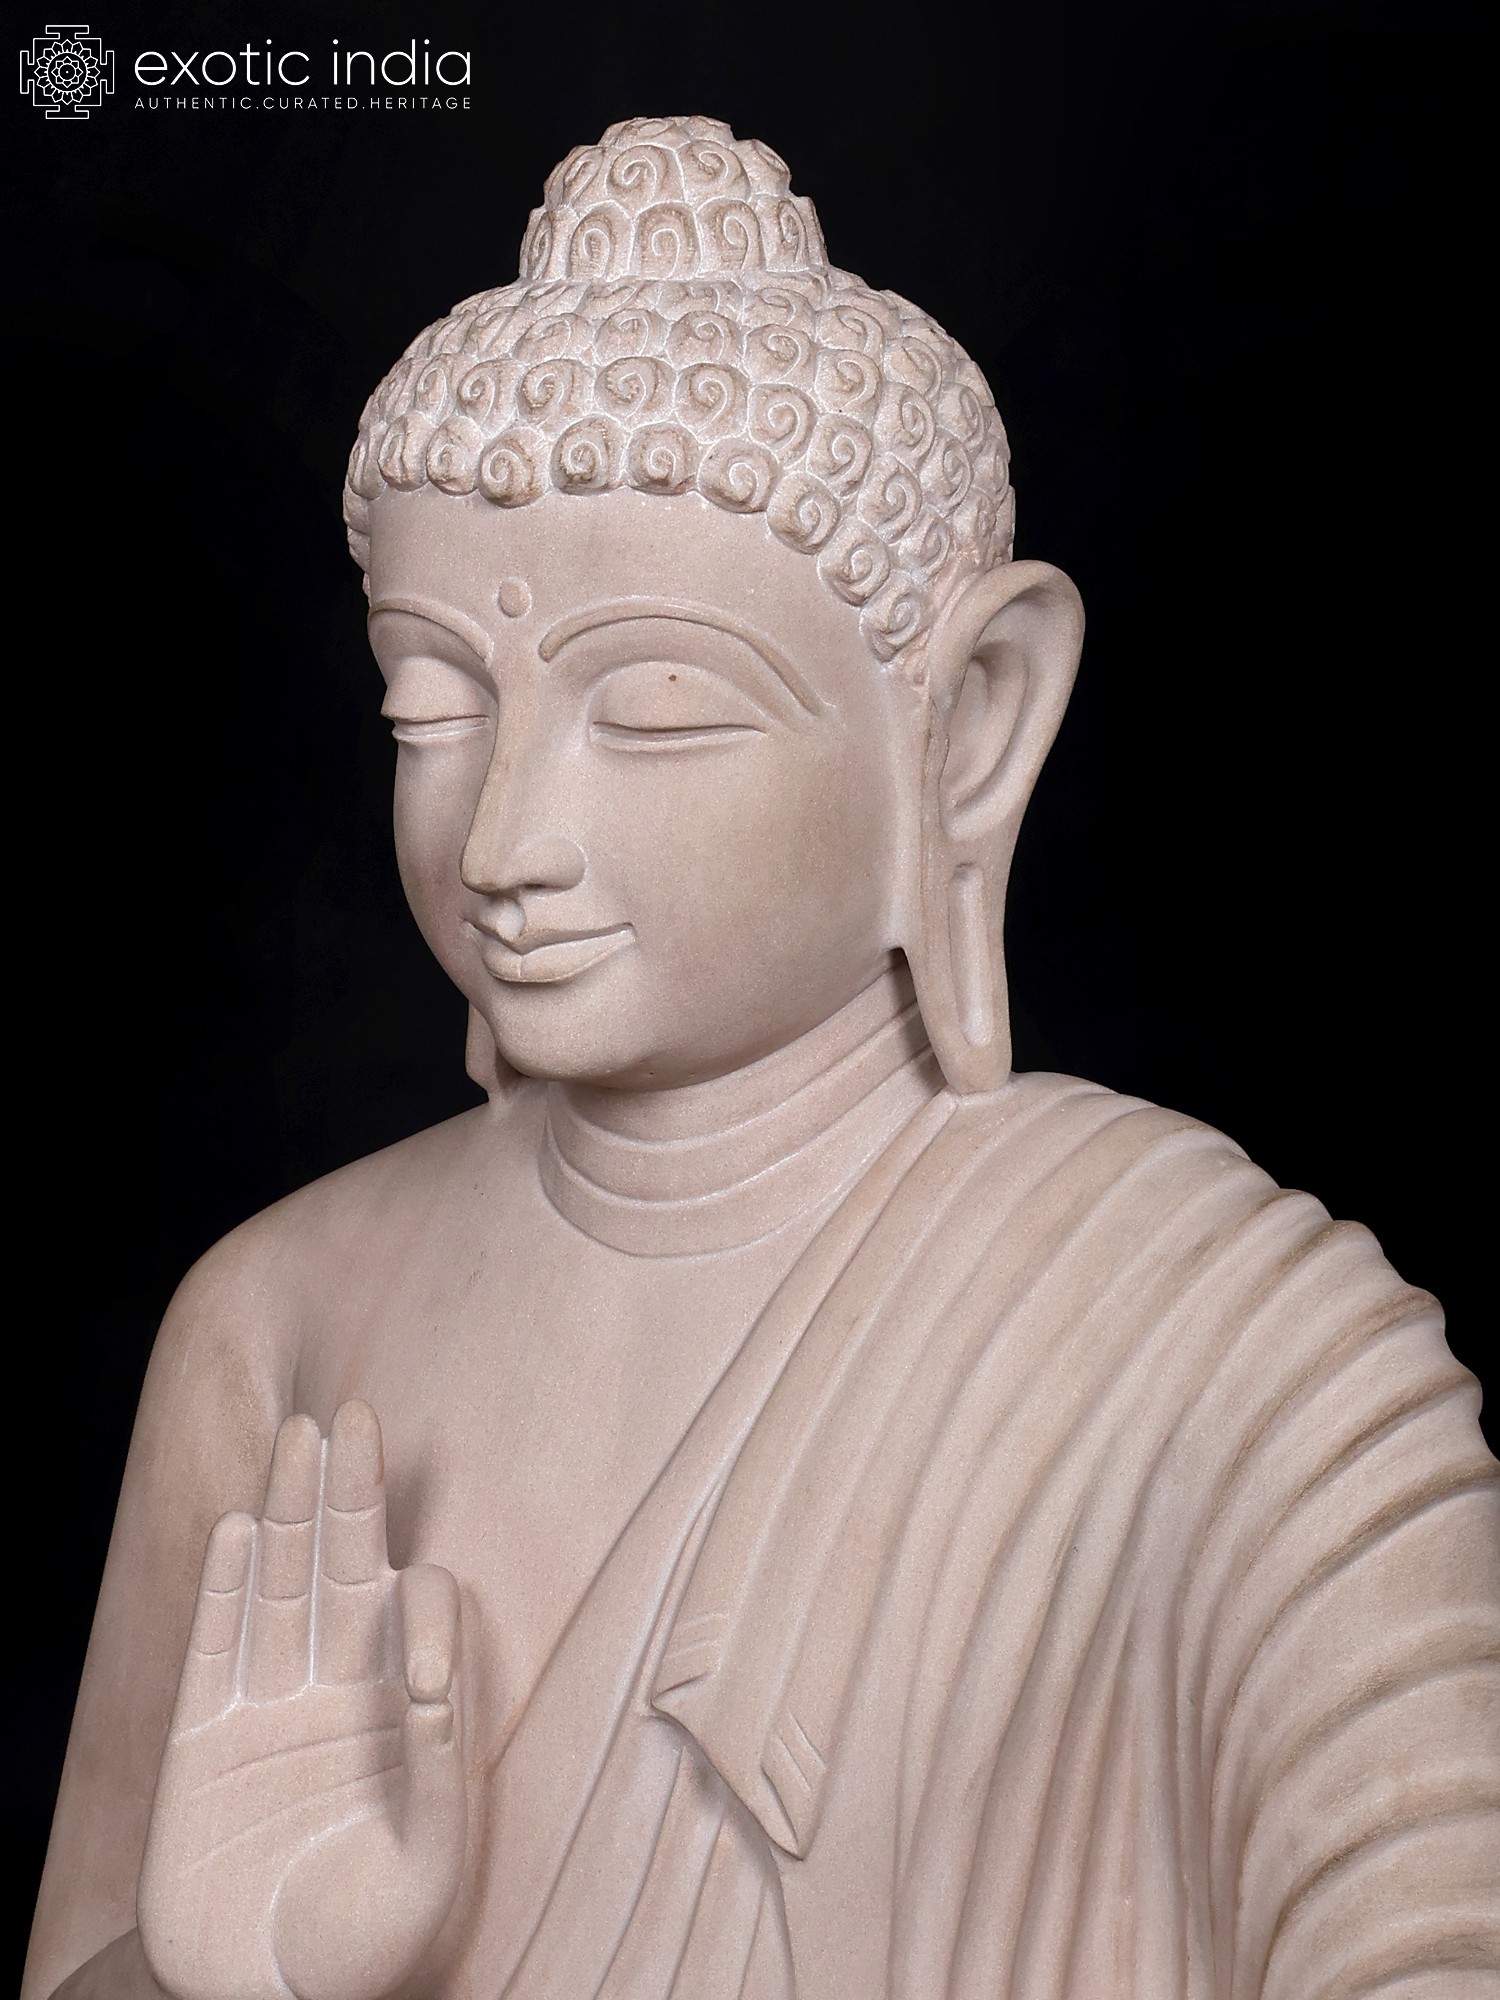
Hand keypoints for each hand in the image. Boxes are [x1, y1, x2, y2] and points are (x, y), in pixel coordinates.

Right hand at [138, 1402, 463, 1999]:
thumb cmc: (368, 1944)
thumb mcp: (431, 1863)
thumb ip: (440, 1765)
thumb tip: (438, 1666)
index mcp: (406, 1710)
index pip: (423, 1613)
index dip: (430, 1612)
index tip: (426, 1666)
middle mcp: (339, 1690)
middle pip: (346, 1566)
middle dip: (353, 1493)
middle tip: (358, 1413)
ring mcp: (268, 1708)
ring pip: (283, 1585)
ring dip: (292, 1509)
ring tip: (302, 1434)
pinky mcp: (203, 1741)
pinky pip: (215, 1646)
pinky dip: (227, 1586)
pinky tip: (243, 1525)